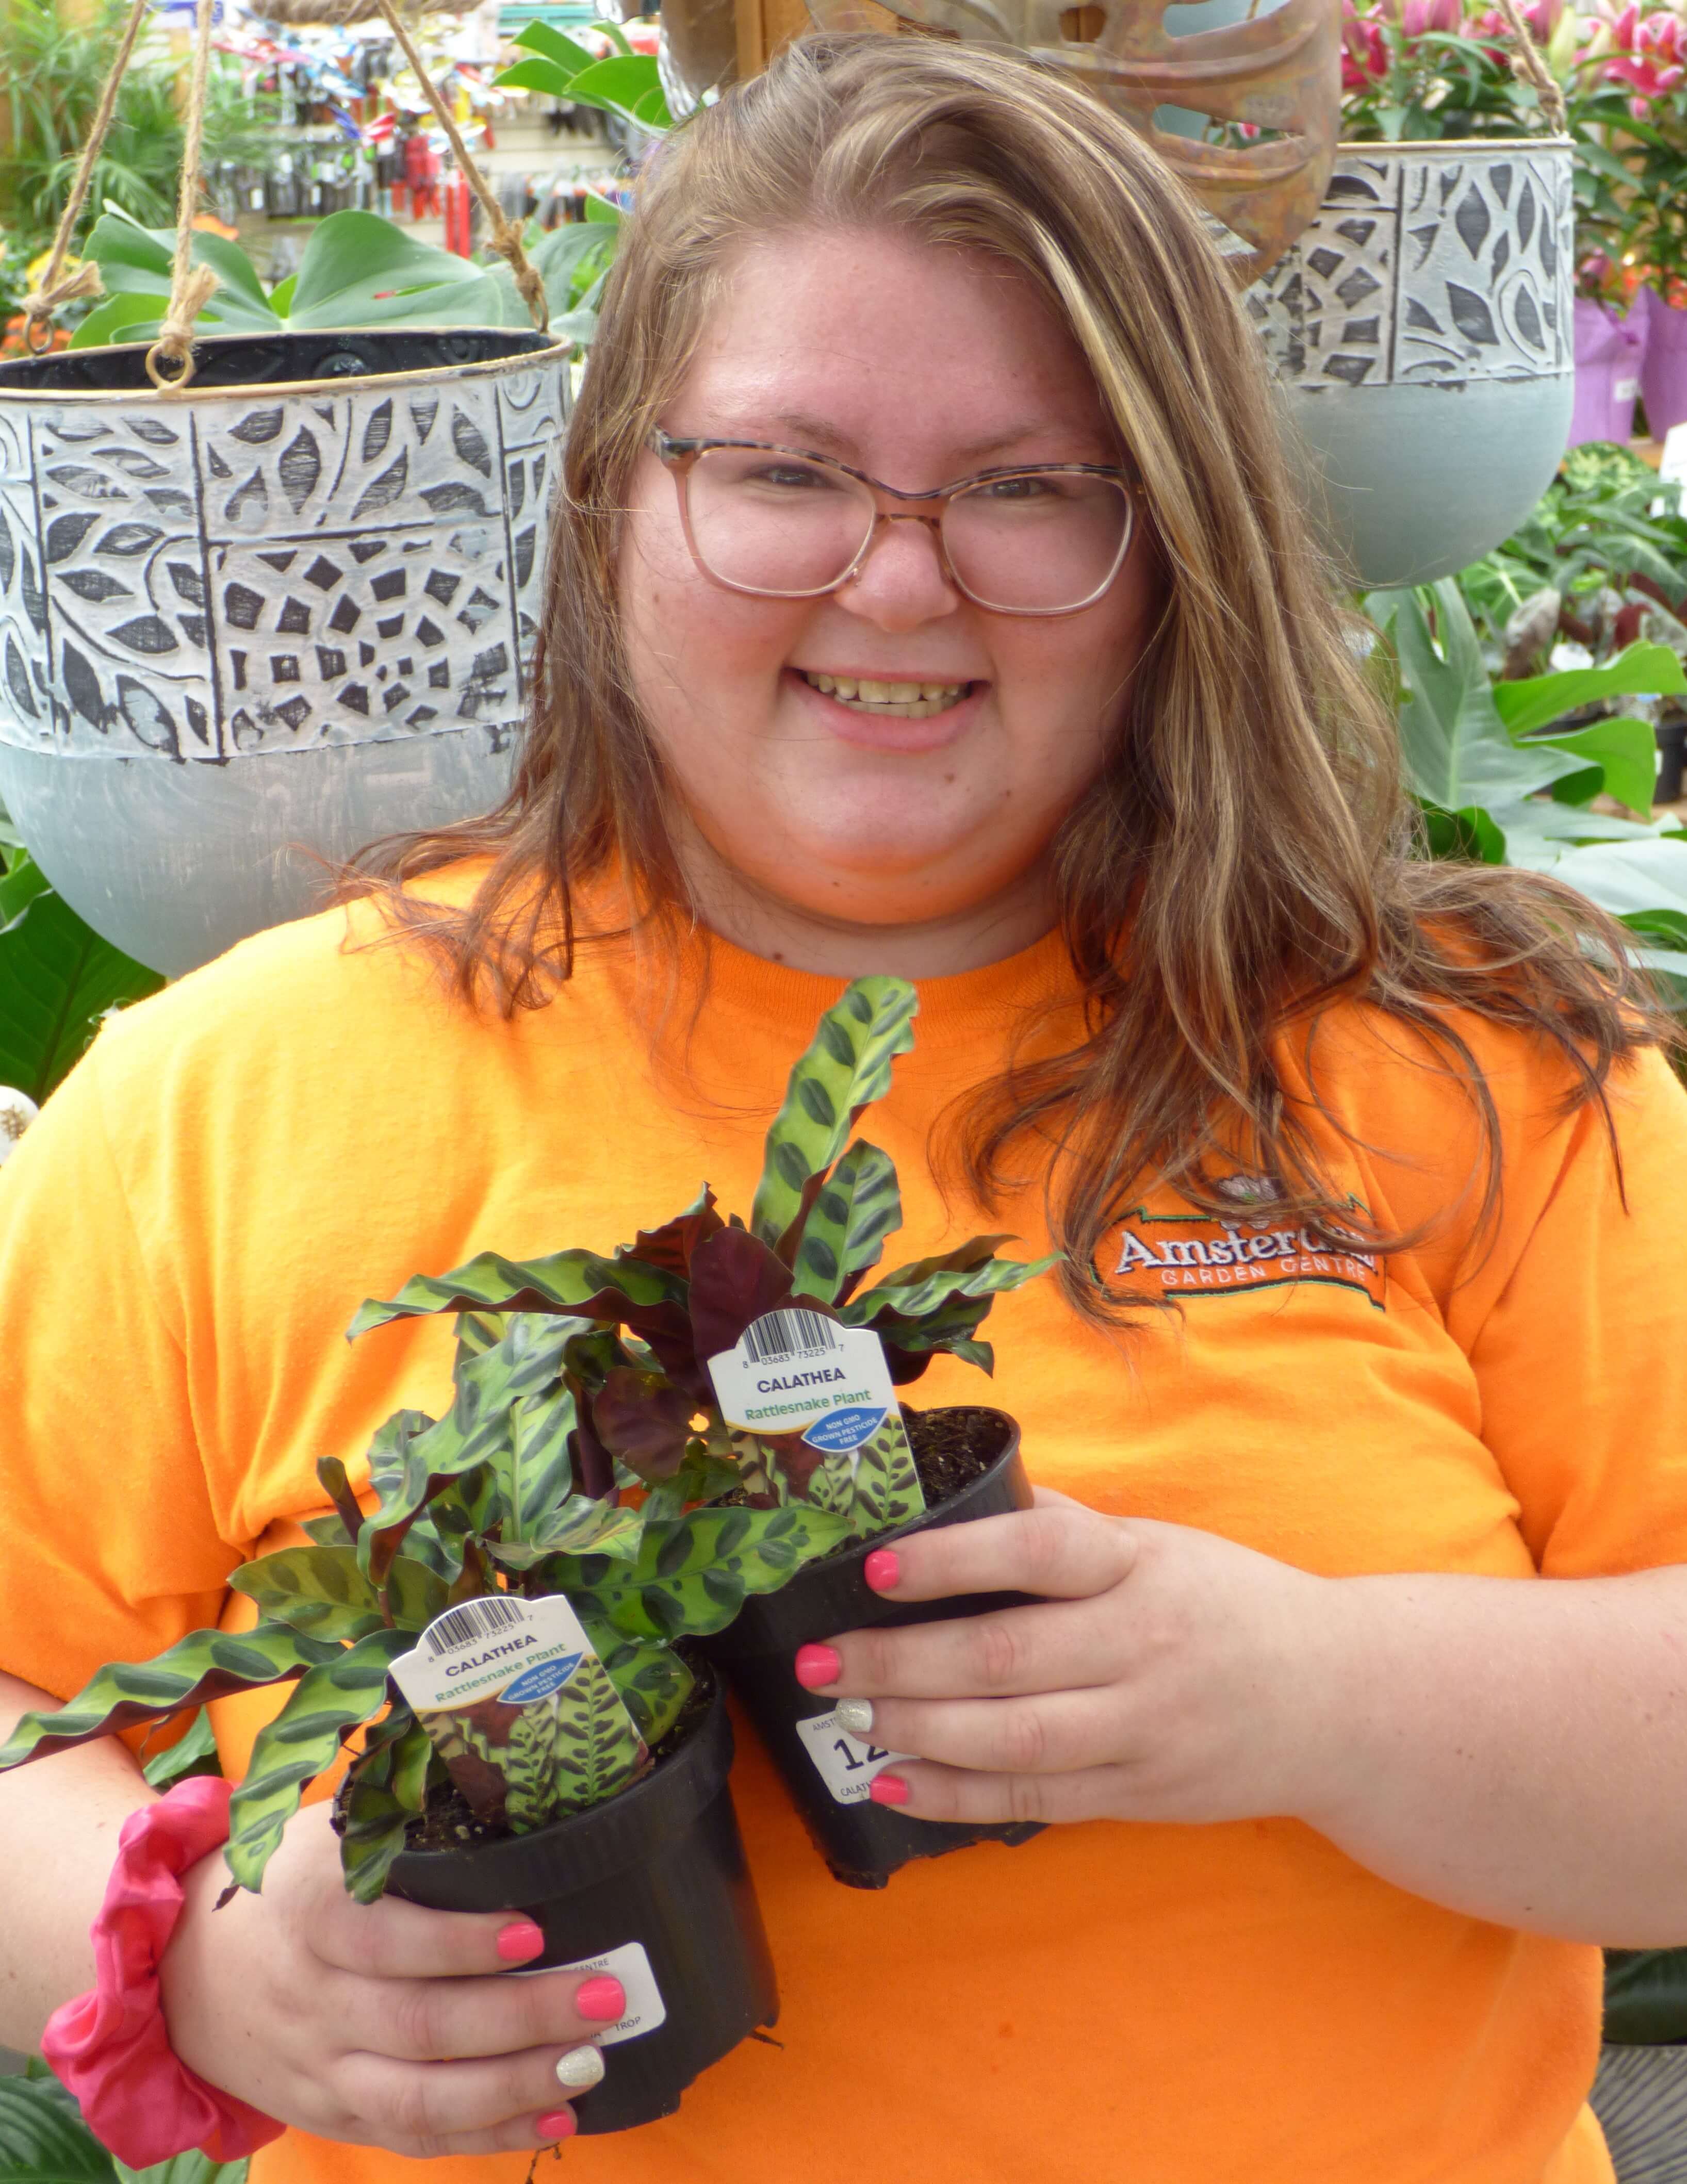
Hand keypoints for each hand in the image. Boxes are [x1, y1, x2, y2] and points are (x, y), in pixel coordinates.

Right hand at [159, 1799, 620, 2157]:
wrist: (183, 1971)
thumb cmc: (288, 1885)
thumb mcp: (326, 1836)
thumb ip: (399, 1823)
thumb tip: (505, 1781)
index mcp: (308, 1913)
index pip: (384, 1936)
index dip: (458, 1941)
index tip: (533, 1928)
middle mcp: (312, 1998)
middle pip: (418, 2023)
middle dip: (521, 2016)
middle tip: (604, 1996)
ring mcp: (320, 2068)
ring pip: (418, 2096)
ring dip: (513, 2085)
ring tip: (589, 2062)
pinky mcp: (332, 2116)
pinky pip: (412, 2137)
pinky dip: (485, 2137)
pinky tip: (553, 2117)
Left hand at [796, 1489, 1337, 1827]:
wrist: (1339, 1701)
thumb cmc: (1228, 1604)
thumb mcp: (1160, 1545)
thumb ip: (1067, 1531)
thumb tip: (960, 1496)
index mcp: (1141, 1568)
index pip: (1040, 1553)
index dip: (954, 1558)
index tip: (876, 1564)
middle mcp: (1142, 1647)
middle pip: (1006, 1660)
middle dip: (899, 1662)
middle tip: (819, 1659)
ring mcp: (1142, 1731)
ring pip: (1013, 1740)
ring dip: (917, 1731)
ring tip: (847, 1713)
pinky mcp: (1139, 1796)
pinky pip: (1033, 1802)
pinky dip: (955, 1798)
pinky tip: (892, 1782)